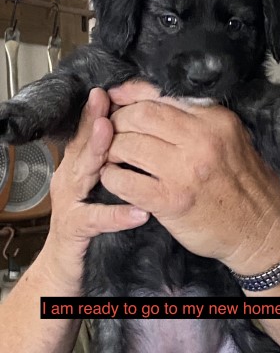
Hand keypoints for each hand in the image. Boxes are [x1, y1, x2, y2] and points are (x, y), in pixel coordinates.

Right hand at [41, 88, 148, 289]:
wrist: (66, 264)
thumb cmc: (88, 219)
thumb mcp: (98, 183)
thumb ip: (111, 159)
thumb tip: (136, 133)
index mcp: (78, 166)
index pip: (87, 133)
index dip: (97, 111)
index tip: (111, 90)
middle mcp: (70, 179)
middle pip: (82, 146)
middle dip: (93, 123)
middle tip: (105, 102)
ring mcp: (70, 203)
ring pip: (82, 175)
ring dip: (96, 154)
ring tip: (110, 135)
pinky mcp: (76, 230)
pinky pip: (97, 220)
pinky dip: (117, 215)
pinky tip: (137, 212)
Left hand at [101, 82, 279, 274]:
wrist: (262, 229)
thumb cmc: (243, 183)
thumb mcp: (229, 137)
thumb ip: (196, 117)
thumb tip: (153, 98)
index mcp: (214, 119)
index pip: (159, 96)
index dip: (129, 95)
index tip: (116, 99)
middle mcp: (200, 140)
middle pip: (139, 116)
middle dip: (117, 121)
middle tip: (111, 131)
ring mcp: (185, 171)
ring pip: (127, 145)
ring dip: (110, 149)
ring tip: (112, 155)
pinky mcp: (172, 201)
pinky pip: (125, 181)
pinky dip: (113, 177)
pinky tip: (115, 178)